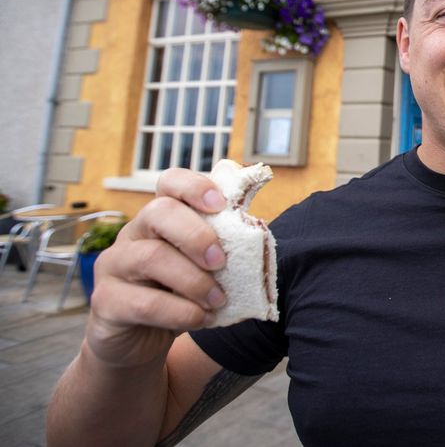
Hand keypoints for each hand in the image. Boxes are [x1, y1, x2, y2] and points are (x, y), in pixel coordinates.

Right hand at [85, 169, 227, 368]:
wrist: (139, 343)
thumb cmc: (178, 296)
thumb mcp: (203, 268)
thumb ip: (223, 243)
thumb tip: (255, 221)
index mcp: (159, 219)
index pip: (169, 183)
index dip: (195, 186)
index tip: (221, 204)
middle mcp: (133, 234)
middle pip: (159, 212)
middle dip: (197, 235)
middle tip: (222, 262)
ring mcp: (114, 266)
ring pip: (150, 257)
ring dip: (193, 280)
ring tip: (217, 299)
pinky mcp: (106, 302)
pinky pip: (144, 302)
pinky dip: (180, 312)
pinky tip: (201, 319)